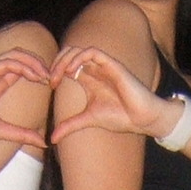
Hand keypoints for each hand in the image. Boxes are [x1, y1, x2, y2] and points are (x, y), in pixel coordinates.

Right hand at [0, 51, 49, 151]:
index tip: (50, 84)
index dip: (37, 73)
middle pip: (20, 59)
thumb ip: (21, 134)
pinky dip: (23, 65)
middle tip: (53, 77)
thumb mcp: (0, 132)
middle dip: (39, 64)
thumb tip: (43, 142)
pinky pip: (6, 62)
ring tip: (46, 75)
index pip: (20, 70)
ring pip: (15, 56)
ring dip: (34, 62)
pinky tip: (35, 75)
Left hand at [50, 45, 187, 143]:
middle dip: (56, 63)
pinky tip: (72, 71)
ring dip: (65, 60)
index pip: (66, 65)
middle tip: (51, 79)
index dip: (54, 70)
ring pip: (78, 50)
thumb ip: (70, 126)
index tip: (49, 85)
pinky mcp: (112, 65)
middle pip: (69, 54)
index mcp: (89, 79)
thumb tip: (52, 139)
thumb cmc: (120, 117)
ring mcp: (103, 66)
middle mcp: (94, 70)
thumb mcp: (88, 120)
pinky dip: (79, 58)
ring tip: (59, 75)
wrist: (142, 119)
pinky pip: (93, 52)